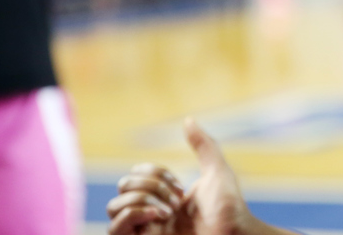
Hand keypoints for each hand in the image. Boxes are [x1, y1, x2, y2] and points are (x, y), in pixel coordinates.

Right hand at [108, 119, 260, 234]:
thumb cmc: (230, 209)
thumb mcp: (217, 171)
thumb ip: (203, 145)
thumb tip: (188, 120)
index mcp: (164, 196)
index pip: (136, 174)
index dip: (154, 172)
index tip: (181, 186)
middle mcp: (151, 213)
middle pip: (122, 186)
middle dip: (149, 185)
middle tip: (176, 201)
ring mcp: (144, 230)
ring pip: (112, 207)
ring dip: (139, 200)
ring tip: (167, 211)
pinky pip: (114, 229)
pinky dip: (132, 215)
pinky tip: (157, 216)